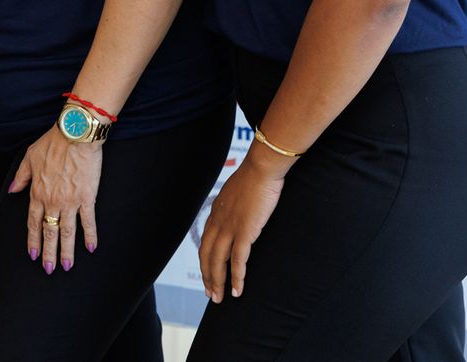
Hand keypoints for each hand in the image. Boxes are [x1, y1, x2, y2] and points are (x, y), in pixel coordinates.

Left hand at [9, 127, 102, 274]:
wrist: (75, 134)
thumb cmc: (52, 142)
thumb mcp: (29, 158)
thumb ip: (21, 177)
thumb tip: (12, 190)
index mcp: (37, 192)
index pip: (33, 222)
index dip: (32, 240)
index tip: (32, 255)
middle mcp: (52, 200)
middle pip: (49, 232)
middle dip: (48, 253)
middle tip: (49, 269)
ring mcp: (70, 201)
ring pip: (67, 232)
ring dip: (67, 251)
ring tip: (67, 266)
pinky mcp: (87, 197)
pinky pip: (88, 221)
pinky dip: (90, 235)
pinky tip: (91, 248)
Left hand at [198, 149, 288, 302]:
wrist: (262, 168)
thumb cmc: (255, 177)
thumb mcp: (238, 193)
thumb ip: (235, 205)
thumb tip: (238, 210)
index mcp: (216, 213)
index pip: (205, 241)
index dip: (204, 260)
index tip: (207, 273)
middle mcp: (218, 222)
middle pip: (206, 254)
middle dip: (207, 276)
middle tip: (210, 294)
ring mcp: (230, 227)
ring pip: (218, 261)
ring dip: (218, 281)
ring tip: (219, 298)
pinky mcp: (245, 232)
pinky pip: (238, 260)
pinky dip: (237, 277)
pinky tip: (237, 290)